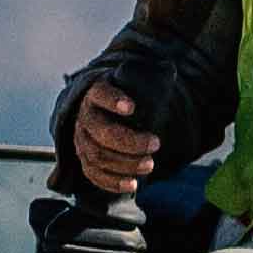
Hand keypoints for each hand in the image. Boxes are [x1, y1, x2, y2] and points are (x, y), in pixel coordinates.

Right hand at [62, 79, 161, 198]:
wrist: (109, 115)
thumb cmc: (128, 100)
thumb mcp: (137, 84)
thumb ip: (152, 76)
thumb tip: (169, 69)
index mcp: (96, 95)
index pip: (100, 94)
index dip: (114, 99)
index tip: (132, 107)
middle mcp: (85, 117)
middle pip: (102, 132)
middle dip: (130, 141)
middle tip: (156, 143)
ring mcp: (82, 141)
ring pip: (98, 155)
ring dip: (126, 163)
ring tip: (150, 164)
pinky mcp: (85, 160)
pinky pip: (94, 174)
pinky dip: (113, 182)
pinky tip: (133, 184)